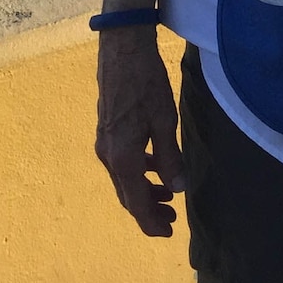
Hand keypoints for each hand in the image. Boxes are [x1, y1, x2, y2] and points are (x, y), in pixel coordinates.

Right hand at [95, 27, 186, 236]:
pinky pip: (121, 162)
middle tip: (172, 218)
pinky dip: (138, 171)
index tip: (168, 233)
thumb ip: (170, 157)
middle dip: (148, 210)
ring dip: (144, 190)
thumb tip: (177, 189)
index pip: (136, 204)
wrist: (121, 49)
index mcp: (122, 158)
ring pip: (123, 179)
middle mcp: (108, 156)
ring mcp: (104, 143)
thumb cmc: (145, 83)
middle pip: (127, 195)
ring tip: (168, 195)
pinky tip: (154, 165)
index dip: (151, 223)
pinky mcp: (106, 131)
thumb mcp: (164, 121)